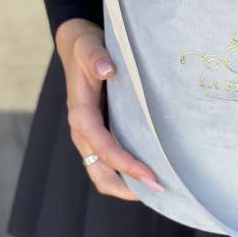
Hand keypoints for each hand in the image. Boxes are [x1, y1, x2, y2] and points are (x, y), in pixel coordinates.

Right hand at [55, 17, 163, 199]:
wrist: (77, 46)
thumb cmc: (86, 48)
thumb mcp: (90, 47)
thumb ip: (97, 57)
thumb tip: (108, 70)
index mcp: (80, 114)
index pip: (103, 146)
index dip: (125, 162)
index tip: (149, 174)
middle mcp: (82, 130)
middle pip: (99, 171)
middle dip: (127, 185)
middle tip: (160, 189)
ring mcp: (89, 134)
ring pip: (102, 172)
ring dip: (126, 184)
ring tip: (156, 189)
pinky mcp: (98, 132)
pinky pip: (108, 162)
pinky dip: (124, 173)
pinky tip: (146, 172)